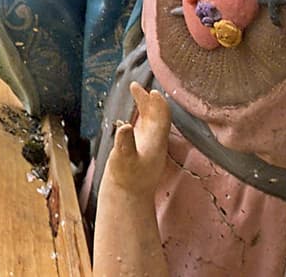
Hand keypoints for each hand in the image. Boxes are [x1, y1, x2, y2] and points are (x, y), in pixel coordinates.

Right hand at [103, 82, 170, 197]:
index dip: (158, 104)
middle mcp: (155, 142)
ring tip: (135, 93)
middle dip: (149, 101)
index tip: (152, 91)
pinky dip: (139, 116)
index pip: (162, 117)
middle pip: (157, 116)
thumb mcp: (123, 160)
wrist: (128, 197)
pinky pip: (144, 128)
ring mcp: (149, 146)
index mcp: (156, 142)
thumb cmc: (126, 180)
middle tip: (137, 87)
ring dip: (145, 107)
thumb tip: (125, 126)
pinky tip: (132, 114)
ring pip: (150, 121)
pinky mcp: (141, 150)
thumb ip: (124, 143)